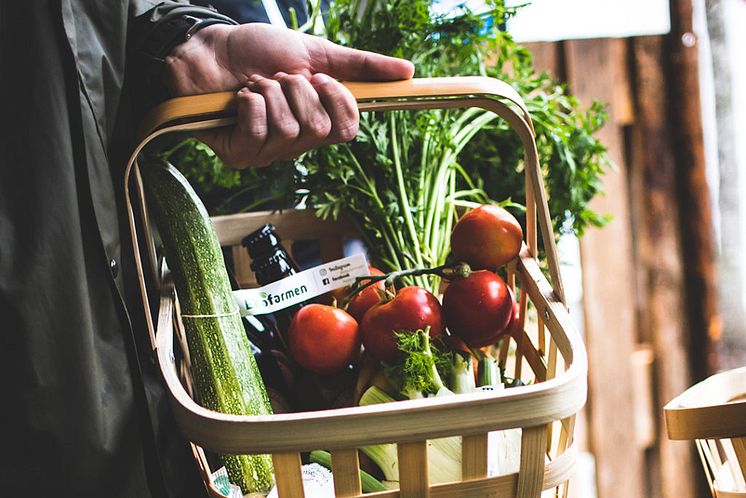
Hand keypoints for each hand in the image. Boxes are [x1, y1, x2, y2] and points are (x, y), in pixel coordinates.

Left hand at [164, 23, 413, 167]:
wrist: (211, 47)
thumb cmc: (260, 51)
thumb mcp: (316, 53)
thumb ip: (360, 66)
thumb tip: (408, 71)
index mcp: (317, 122)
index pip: (347, 132)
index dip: (338, 102)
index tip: (320, 78)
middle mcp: (295, 144)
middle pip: (320, 131)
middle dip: (299, 92)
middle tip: (279, 78)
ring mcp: (267, 153)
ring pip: (290, 130)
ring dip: (272, 94)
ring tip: (257, 85)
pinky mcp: (239, 155)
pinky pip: (260, 131)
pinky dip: (251, 104)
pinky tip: (239, 97)